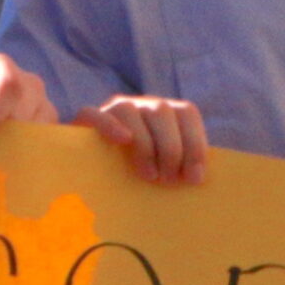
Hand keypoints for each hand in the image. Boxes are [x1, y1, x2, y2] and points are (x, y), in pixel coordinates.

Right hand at [76, 96, 208, 184]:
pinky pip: (95, 114)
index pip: (187, 112)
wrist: (88, 169)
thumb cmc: (135, 172)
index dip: (195, 143)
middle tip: (169, 180)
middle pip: (163, 111)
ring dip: (145, 144)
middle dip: (172, 148)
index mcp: (166, 110)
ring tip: (150, 176)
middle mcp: (142, 103)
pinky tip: (123, 141)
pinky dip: (110, 126)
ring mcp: (114, 107)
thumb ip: (178, 163)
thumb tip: (198, 179)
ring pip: (131, 112)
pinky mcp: (86, 118)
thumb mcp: (161, 165)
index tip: (195, 178)